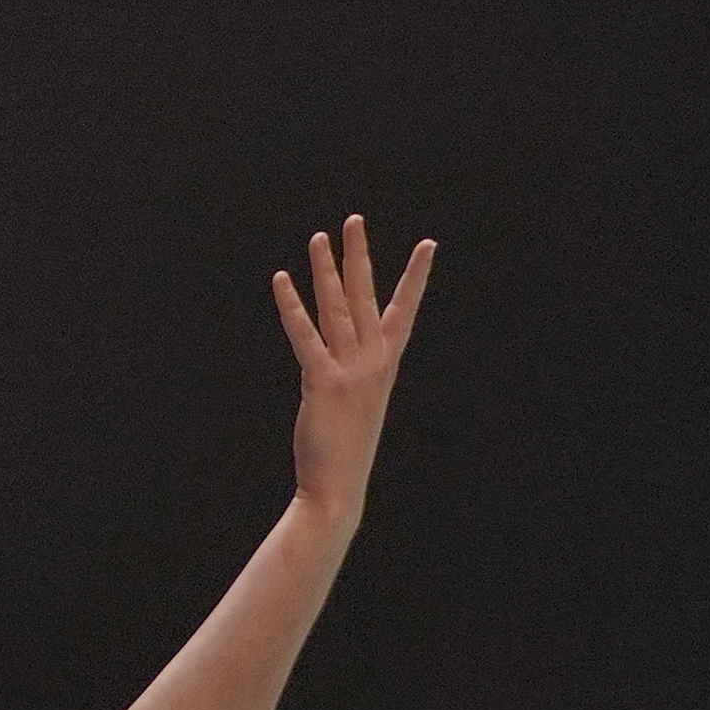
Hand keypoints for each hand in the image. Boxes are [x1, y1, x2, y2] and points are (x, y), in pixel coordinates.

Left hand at [273, 215, 437, 527]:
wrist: (338, 489)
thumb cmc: (345, 448)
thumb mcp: (358, 402)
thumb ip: (350, 370)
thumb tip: (333, 347)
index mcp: (385, 366)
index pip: (404, 311)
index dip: (415, 277)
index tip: (427, 245)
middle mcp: (373, 363)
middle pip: (367, 297)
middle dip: (359, 256)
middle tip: (354, 220)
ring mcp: (350, 371)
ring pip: (337, 308)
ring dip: (326, 270)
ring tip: (318, 237)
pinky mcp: (323, 383)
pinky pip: (306, 336)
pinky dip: (292, 306)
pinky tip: (282, 280)